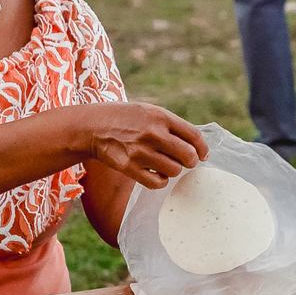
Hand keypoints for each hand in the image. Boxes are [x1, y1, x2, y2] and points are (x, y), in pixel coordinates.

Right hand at [64, 103, 206, 188]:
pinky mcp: (128, 167)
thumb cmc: (125, 119)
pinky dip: (161, 181)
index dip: (203, 148)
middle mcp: (152, 133)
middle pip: (188, 156)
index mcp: (160, 116)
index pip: (194, 136)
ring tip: (166, 165)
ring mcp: (140, 151)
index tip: (203, 155)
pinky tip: (157, 175)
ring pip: (174, 170)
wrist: (92, 127)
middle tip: (186, 162)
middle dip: (191, 161)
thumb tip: (196, 145)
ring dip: (174, 171)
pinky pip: (157, 183)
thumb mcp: (148, 111)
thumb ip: (171, 125)